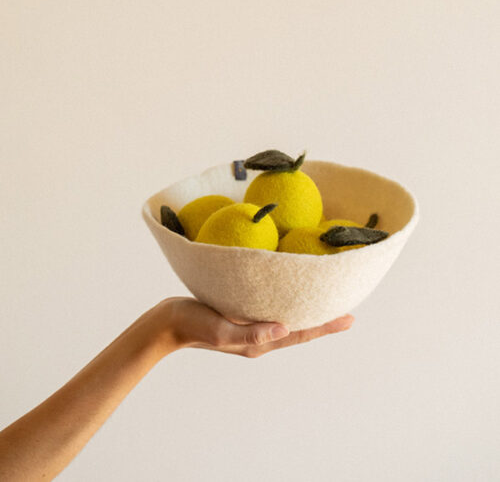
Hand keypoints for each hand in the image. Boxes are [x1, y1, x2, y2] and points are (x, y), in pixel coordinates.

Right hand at [152, 296, 353, 357]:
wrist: (168, 323)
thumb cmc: (192, 324)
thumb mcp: (220, 329)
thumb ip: (251, 333)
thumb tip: (285, 328)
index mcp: (259, 342)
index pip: (299, 335)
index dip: (325, 327)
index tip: (349, 319)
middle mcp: (260, 337)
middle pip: (299, 330)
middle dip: (323, 322)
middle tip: (346, 312)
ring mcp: (251, 328)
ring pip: (287, 322)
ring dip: (307, 315)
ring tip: (324, 304)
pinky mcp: (242, 317)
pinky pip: (272, 312)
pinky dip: (287, 306)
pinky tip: (288, 296)